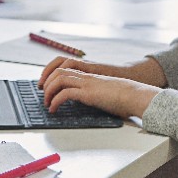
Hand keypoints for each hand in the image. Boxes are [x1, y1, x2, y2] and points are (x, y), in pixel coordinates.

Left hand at [38, 56, 166, 118]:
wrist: (135, 95)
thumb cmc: (125, 97)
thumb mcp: (106, 94)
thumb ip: (97, 95)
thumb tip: (93, 104)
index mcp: (90, 76)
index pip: (66, 68)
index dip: (53, 75)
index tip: (47, 86)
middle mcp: (86, 76)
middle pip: (59, 70)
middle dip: (47, 81)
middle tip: (42, 94)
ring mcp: (87, 83)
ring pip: (59, 78)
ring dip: (49, 90)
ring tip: (47, 103)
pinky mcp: (88, 92)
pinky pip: (65, 93)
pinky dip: (56, 100)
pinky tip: (54, 109)